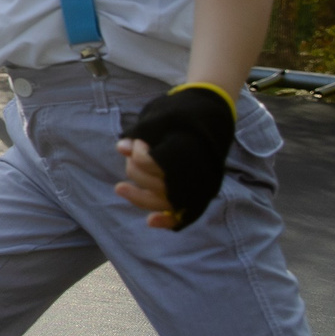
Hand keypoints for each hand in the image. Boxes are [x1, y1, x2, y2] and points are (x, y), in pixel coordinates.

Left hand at [114, 84, 236, 228]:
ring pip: (164, 202)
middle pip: (153, 182)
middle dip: (136, 170)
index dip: (138, 153)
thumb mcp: (161, 117)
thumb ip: (141, 134)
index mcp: (186, 150)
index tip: (139, 143)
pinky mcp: (198, 194)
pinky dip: (167, 220)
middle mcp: (193, 172)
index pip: (151, 162)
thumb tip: (121, 147)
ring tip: (120, 188)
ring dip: (139, 197)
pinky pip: (183, 215)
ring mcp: (197, 185)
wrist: (214, 115)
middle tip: (135, 155)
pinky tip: (151, 221)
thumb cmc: (183, 113)